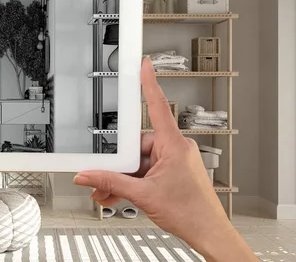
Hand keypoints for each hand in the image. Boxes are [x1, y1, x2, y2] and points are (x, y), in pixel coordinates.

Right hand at [73, 58, 255, 260]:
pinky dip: (133, 182)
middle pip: (137, 142)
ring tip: (109, 191)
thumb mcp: (142, 195)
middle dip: (118, 162)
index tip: (144, 64)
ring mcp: (175, 161)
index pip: (158, 106)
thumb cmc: (191, 212)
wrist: (208, 232)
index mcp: (174, 145)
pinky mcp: (173, 172)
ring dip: (123, 176)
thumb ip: (110, 183)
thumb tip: (88, 175)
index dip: (149, 83)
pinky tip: (120, 193)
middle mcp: (176, 148)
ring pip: (140, 160)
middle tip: (103, 174)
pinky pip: (147, 170)